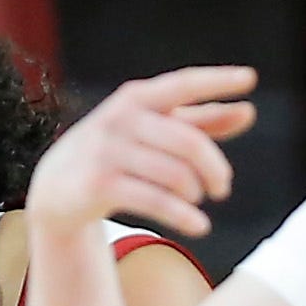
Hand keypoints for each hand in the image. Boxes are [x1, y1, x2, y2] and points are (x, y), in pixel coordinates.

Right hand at [27, 67, 258, 239]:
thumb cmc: (114, 152)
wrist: (55, 186)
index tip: (250, 79)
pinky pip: (155, 201)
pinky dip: (184, 216)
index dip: (217, 81)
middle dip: (214, 168)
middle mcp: (120, 119)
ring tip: (198, 201)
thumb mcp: (153, 132)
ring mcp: (107, 152)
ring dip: (195, 193)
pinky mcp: (99, 185)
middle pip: (188, 142)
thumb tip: (249, 111)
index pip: (183, 84)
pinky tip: (199, 227)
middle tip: (223, 187)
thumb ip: (199, 121)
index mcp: (136, 98)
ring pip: (174, 174)